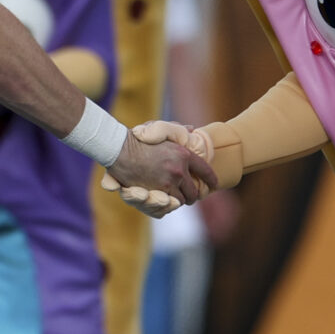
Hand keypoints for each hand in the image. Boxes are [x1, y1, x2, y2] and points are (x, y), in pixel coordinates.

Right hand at [100, 121, 215, 216]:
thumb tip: (192, 129)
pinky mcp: (159, 191)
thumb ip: (178, 131)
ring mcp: (170, 181)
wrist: (120, 149)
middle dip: (192, 195)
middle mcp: (180, 168)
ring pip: (183, 199)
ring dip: (180, 200)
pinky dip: (169, 203)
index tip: (214, 184)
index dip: (211, 179)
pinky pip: (171, 203)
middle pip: (194, 190)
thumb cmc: (138, 139)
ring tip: (177, 199)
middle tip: (188, 196)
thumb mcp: (162, 131)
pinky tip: (167, 200)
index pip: (205, 170)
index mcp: (183, 153)